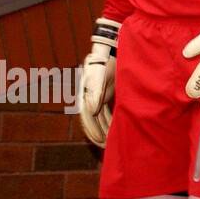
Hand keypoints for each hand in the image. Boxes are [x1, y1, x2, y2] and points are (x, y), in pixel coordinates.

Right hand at [78, 18, 119, 146]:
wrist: (109, 51)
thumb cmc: (104, 63)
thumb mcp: (99, 76)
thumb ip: (95, 93)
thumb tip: (93, 111)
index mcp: (86, 96)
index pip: (88, 118)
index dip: (93, 131)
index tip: (99, 142)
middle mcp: (89, 99)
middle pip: (92, 121)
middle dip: (98, 134)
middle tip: (105, 147)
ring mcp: (97, 97)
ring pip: (99, 118)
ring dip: (103, 130)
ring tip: (109, 142)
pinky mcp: (105, 95)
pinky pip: (104, 112)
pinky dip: (108, 121)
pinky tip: (113, 130)